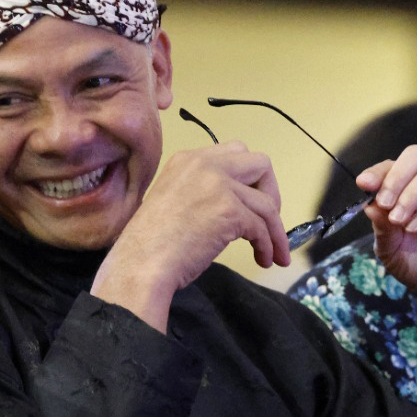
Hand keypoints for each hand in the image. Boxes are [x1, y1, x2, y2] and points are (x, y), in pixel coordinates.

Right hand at [93, 143, 291, 331]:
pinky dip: (267, 245)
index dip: (250, 178)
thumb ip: (202, 191)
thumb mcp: (174, 200)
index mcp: (186, 160)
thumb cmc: (150, 244)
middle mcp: (203, 164)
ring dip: (275, 231)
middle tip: (267, 220)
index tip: (251, 202)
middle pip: (260, 163)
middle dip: (271, 192)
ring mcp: (218, 185)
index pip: (235, 152)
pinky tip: (262, 258)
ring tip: (274, 253)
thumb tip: (237, 205)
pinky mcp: (229, 211)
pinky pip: (262, 227)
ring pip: (267, 202)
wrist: (141, 264)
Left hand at [358, 146, 416, 336]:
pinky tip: (414, 229)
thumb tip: (368, 204)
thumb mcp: (391, 248)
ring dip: (411, 193)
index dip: (380, 170)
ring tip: (399, 219)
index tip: (364, 184)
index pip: (398, 164)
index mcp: (415, 191)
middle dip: (396, 176)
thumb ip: (381, 226)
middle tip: (384, 202)